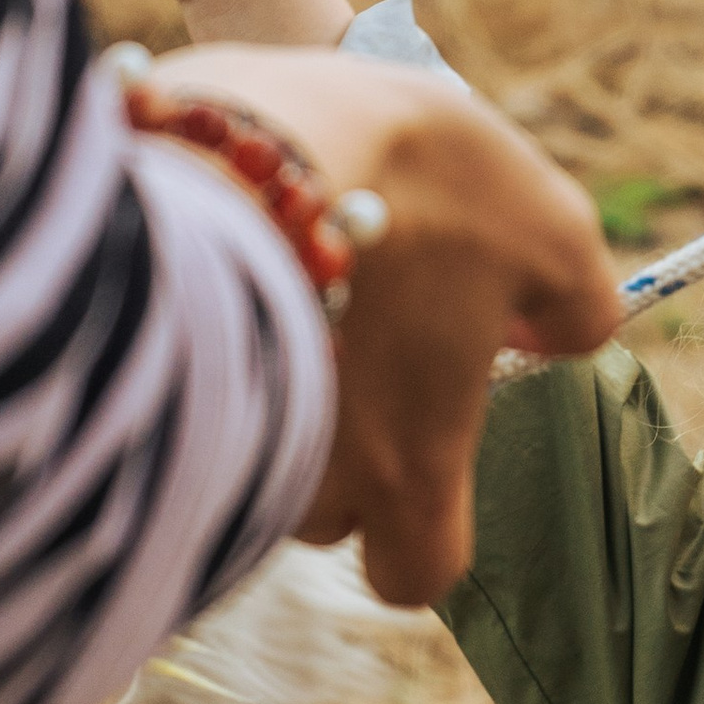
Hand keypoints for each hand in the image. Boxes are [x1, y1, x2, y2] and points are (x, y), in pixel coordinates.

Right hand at [137, 43, 615, 604]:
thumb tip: (556, 332)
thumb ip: (575, 305)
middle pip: (317, 506)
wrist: (252, 126)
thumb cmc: (415, 185)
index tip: (422, 458)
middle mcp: (302, 475)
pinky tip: (222, 243)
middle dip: (336, 440)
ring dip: (260, 383)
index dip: (418, 534)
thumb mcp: (548, 233)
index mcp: (408, 469)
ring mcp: (204, 430)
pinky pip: (164, 369)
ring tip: (282, 272)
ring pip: (239, 441)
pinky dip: (194, 327)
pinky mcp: (128, 356)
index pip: (410, 576)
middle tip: (354, 334)